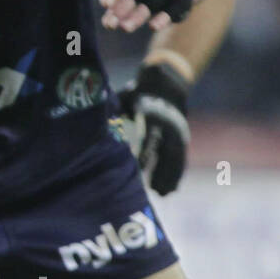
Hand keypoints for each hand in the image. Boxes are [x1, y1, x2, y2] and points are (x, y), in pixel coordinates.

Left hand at [117, 62, 190, 194]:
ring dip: (171, 177)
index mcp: (154, 116)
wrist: (168, 83)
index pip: (150, 138)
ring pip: (176, 158)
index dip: (146, 155)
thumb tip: (97, 120)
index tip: (138, 171)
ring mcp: (178, 133)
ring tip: (163, 195)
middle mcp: (169, 126)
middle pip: (167, 152)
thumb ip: (115, 110)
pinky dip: (178, 174)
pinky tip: (172, 189)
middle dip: (161, 172)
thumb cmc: (139, 93)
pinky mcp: (182, 139)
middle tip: (153, 191)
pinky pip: (181, 159)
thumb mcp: (126, 97)